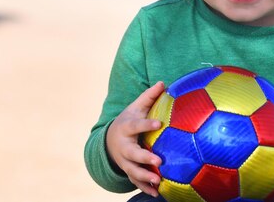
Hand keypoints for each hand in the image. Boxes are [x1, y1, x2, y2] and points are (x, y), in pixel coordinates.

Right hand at [106, 82, 164, 196]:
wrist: (110, 140)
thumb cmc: (129, 120)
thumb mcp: (136, 107)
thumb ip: (149, 96)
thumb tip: (163, 82)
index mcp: (126, 128)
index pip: (136, 125)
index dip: (147, 124)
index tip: (159, 123)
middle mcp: (124, 146)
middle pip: (133, 153)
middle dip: (145, 158)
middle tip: (159, 161)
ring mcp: (125, 161)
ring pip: (133, 171)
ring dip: (145, 177)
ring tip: (159, 181)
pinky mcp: (129, 171)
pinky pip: (136, 182)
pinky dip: (145, 188)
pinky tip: (157, 193)